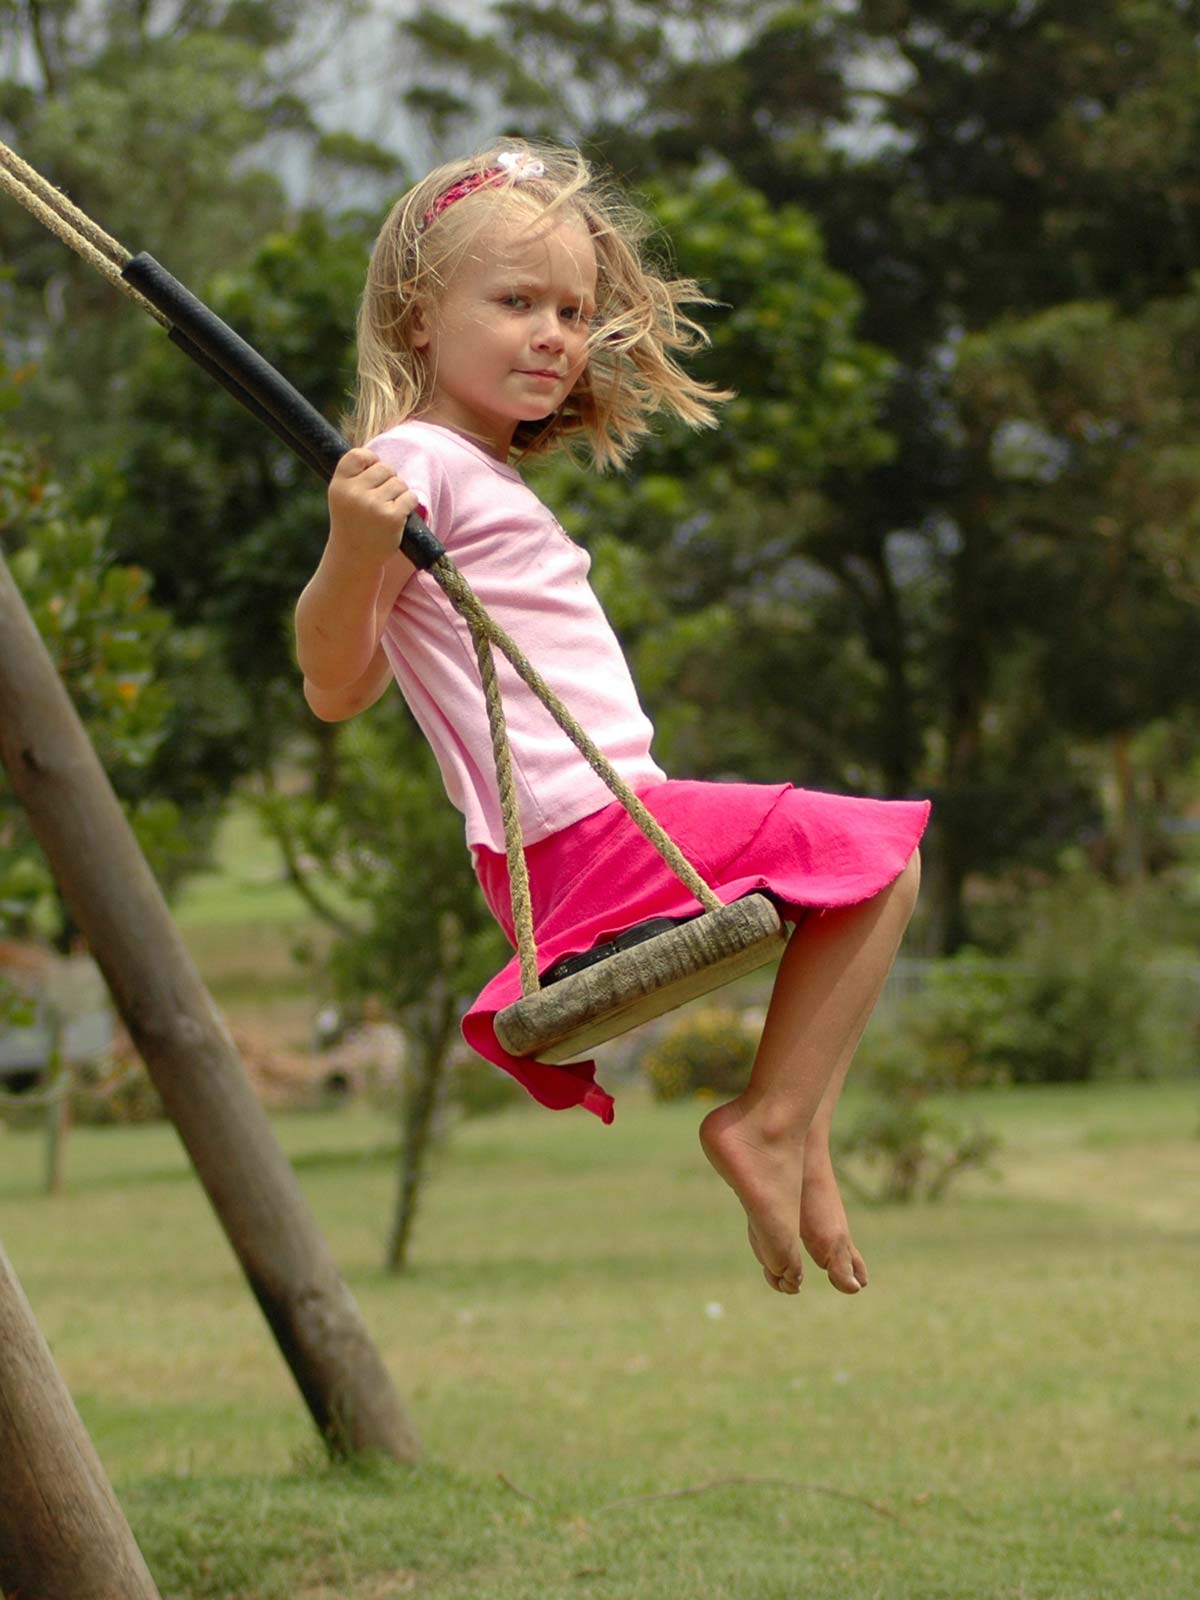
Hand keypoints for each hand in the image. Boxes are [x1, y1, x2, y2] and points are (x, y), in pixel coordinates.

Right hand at [327, 447, 419, 568]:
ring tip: (387, 510)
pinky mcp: (391, 517)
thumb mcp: (343, 497)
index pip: (359, 455)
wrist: (354, 558)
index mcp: (339, 485)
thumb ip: (355, 475)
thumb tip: (376, 453)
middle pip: (384, 468)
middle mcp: (354, 493)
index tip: (373, 472)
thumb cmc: (351, 523)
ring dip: (399, 494)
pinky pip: (410, 497)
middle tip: (381, 499)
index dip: (371, 460)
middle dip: (388, 480)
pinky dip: (408, 505)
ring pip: (399, 483)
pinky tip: (398, 517)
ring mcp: (373, 505)